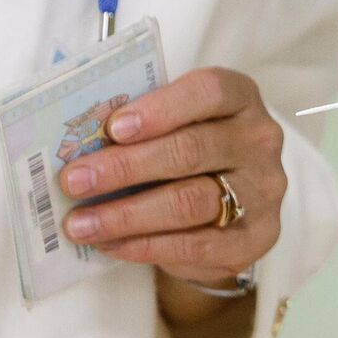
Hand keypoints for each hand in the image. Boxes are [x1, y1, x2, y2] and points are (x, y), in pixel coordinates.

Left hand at [58, 67, 285, 291]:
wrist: (223, 211)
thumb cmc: (187, 155)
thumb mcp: (172, 127)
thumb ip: (140, 127)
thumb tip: (80, 145)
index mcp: (240, 100)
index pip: (211, 91)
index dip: (163, 107)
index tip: (113, 128)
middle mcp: (260, 141)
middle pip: (192, 150)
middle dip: (125, 167)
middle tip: (74, 182)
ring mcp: (263, 190)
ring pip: (191, 201)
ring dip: (127, 214)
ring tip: (80, 224)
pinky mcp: (257, 237)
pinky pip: (197, 246)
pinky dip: (146, 246)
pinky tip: (111, 245)